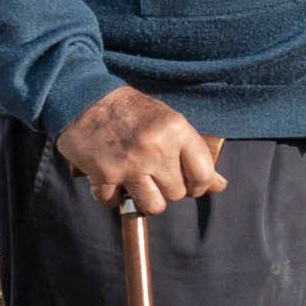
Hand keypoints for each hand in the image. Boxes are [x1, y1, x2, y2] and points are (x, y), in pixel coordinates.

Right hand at [59, 87, 223, 214]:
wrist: (86, 99)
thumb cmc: (132, 111)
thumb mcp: (169, 121)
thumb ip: (193, 152)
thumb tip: (219, 185)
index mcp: (177, 130)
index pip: (204, 174)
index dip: (201, 185)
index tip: (193, 185)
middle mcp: (156, 149)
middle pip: (177, 193)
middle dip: (170, 189)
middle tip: (158, 175)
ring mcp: (129, 164)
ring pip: (153, 206)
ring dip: (147, 199)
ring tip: (140, 184)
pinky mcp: (103, 175)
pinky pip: (115, 203)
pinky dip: (114, 197)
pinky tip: (113, 181)